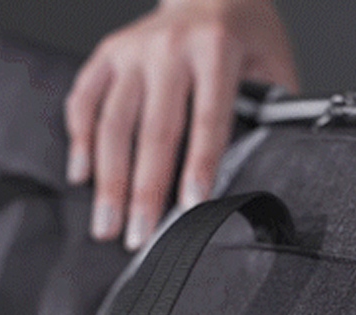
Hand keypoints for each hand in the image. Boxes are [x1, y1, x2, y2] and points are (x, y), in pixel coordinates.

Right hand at [65, 0, 298, 249]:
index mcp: (216, 49)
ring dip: (107, 180)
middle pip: (153, 130)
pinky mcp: (107, 53)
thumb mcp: (275, 66)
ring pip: (112, 122)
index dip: (200, 166)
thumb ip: (273, 113)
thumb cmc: (248, 37)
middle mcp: (168, 47)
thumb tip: (268, 168)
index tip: (192, 208)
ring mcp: (132, 49)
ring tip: (106, 225)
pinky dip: (80, 139)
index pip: (208, 119)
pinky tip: (81, 177)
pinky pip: (85, 99)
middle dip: (144, 190)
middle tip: (138, 236)